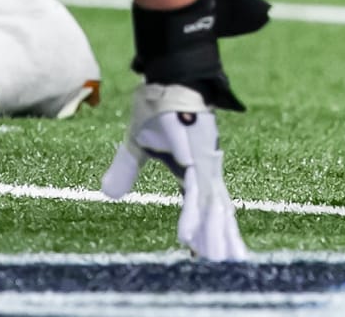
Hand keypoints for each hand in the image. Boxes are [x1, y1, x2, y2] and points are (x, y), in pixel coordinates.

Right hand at [101, 83, 246, 260]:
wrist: (165, 77)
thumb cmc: (158, 109)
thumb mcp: (138, 147)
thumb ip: (127, 170)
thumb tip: (110, 194)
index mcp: (195, 171)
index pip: (204, 210)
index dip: (209, 234)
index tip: (213, 259)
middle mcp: (205, 170)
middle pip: (217, 214)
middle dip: (223, 242)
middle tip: (234, 267)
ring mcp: (203, 162)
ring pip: (211, 208)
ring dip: (212, 238)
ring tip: (217, 263)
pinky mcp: (195, 154)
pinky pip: (194, 190)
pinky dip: (192, 214)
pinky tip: (188, 237)